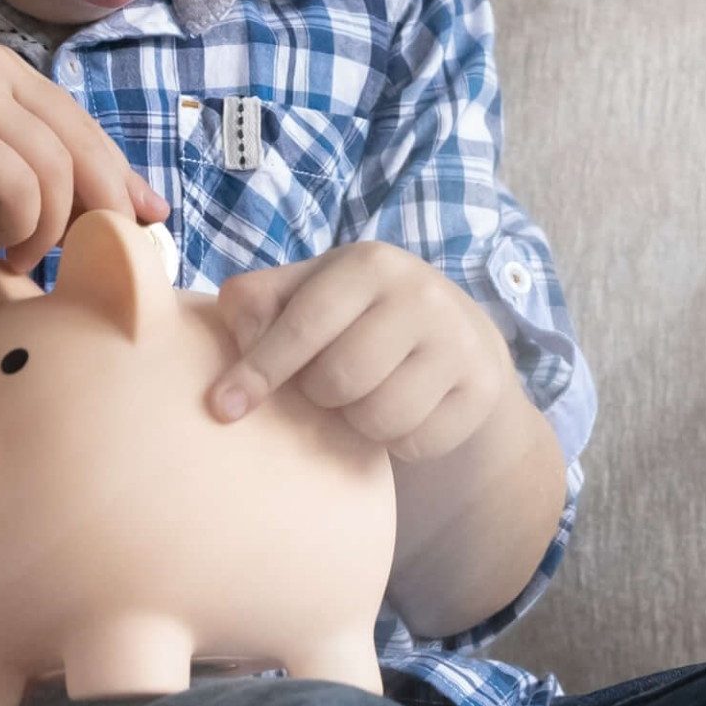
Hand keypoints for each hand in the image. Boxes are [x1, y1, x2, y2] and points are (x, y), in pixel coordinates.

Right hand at [0, 42, 166, 269]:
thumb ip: (56, 180)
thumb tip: (144, 207)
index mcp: (11, 71)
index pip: (85, 127)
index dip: (119, 179)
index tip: (141, 224)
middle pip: (82, 144)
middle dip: (99, 207)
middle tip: (84, 253)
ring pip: (54, 170)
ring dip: (48, 228)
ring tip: (20, 253)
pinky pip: (20, 185)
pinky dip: (20, 225)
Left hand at [207, 241, 517, 464]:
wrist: (456, 335)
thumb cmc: (358, 314)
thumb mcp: (309, 291)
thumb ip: (259, 303)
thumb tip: (237, 339)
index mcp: (370, 263)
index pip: (302, 326)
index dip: (258, 371)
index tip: (224, 407)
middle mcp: (421, 293)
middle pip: (338, 381)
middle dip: (319, 396)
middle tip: (327, 385)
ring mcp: (458, 341)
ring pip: (379, 418)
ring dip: (358, 423)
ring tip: (364, 397)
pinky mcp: (481, 389)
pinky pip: (417, 442)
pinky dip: (399, 440)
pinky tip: (403, 411)